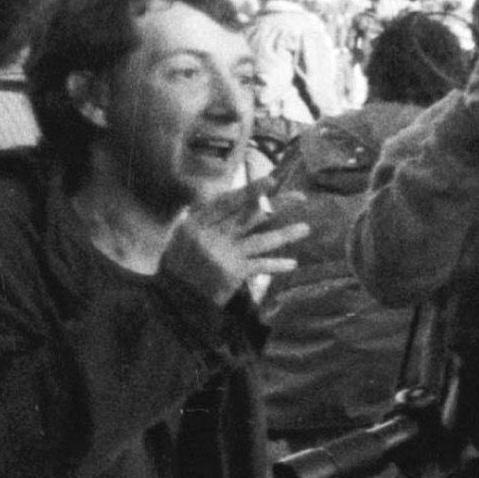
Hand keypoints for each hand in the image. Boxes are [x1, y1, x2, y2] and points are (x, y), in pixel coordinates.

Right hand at [163, 189, 307, 307]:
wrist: (172, 297)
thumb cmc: (178, 265)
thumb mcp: (181, 236)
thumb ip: (204, 218)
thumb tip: (223, 197)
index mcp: (196, 222)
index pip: (227, 202)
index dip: (249, 191)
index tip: (270, 180)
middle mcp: (210, 235)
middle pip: (248, 216)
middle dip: (275, 205)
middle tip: (301, 198)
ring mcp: (222, 254)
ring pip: (260, 240)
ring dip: (285, 234)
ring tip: (306, 228)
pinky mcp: (231, 272)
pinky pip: (259, 265)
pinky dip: (276, 265)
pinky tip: (292, 264)